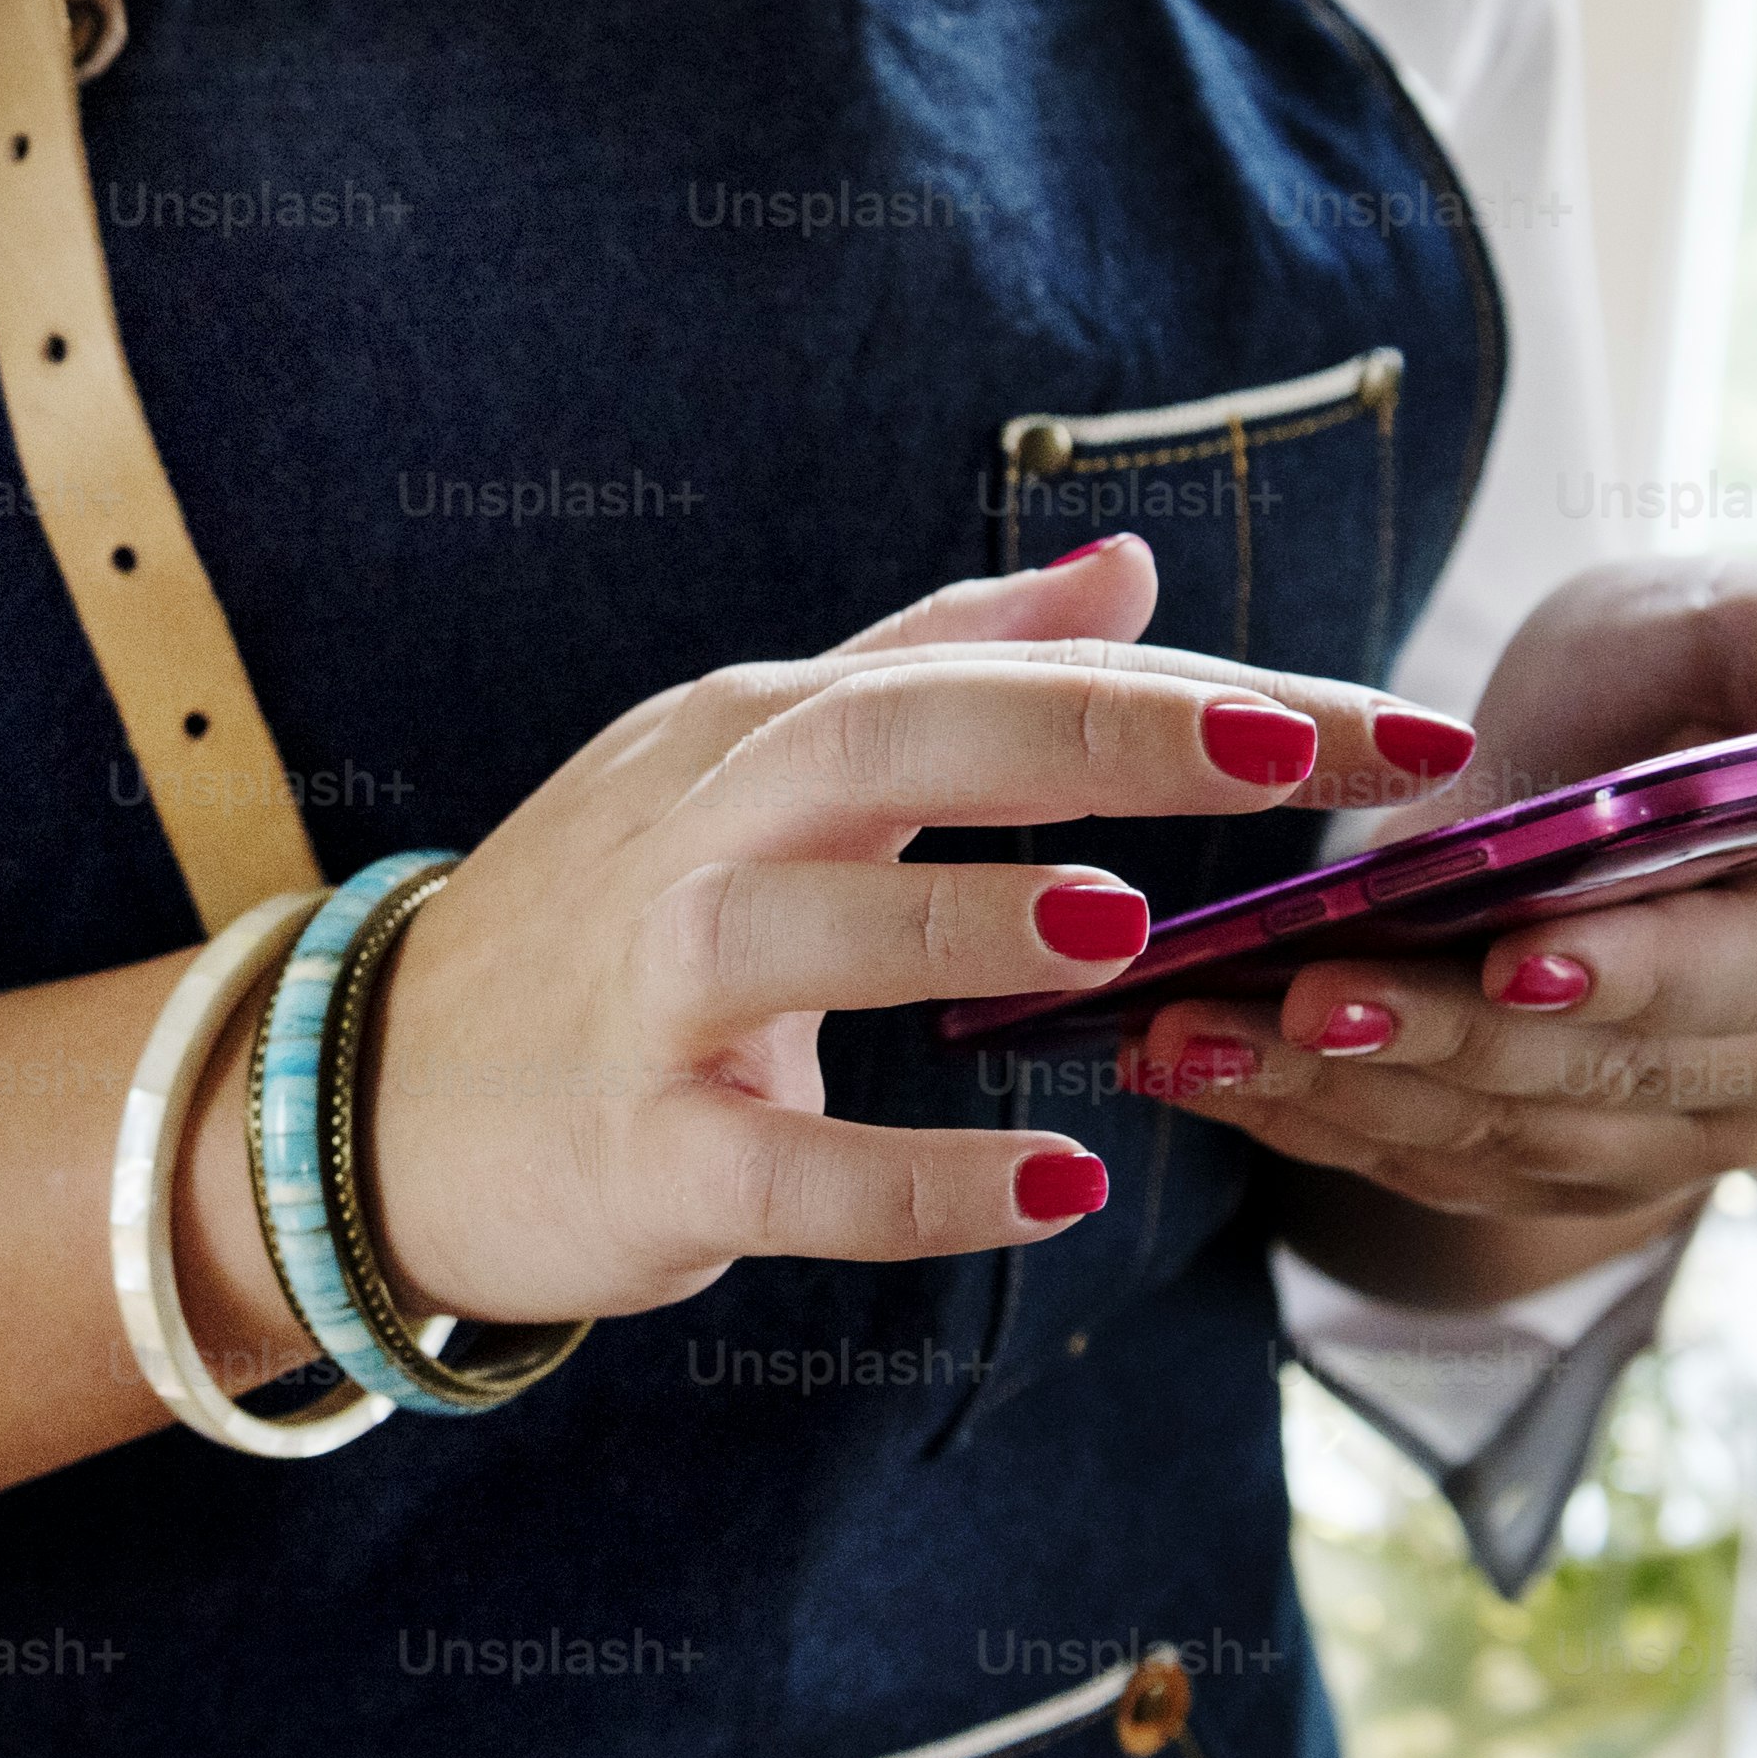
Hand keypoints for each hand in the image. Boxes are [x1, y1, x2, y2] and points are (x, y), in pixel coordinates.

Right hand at [353, 535, 1472, 1325]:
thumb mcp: (751, 759)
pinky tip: (1052, 1189)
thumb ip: (937, 662)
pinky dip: (911, 1180)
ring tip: (1133, 926)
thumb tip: (1123, 568)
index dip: (1189, 686)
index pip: (989, 674)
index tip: (1387, 720)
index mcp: (757, 733)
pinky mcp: (636, 1152)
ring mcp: (654, 993)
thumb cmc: (604, 927)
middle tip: (1296, 753)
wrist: (370, 1100)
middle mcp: (702, 831)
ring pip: (807, 931)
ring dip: (967, 919)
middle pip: (895, 738)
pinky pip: (778, 1168)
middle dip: (1102, 734)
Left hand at [1111, 558, 1756, 1300]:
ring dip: (1344, 1093)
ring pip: (1503, 1137)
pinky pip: (1431, 1164)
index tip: (1517, 956)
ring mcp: (1674, 1128)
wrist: (1600, 761)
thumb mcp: (1754, 624)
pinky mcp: (1560, 1162)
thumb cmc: (1684, 673)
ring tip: (1198, 1033)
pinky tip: (1194, 1067)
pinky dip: (1307, 1121)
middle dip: (1445, 1039)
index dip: (1645, 975)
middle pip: (1611, 1074)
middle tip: (1301, 994)